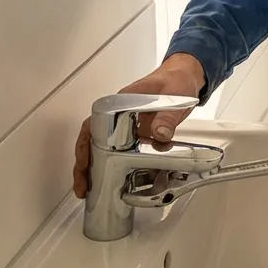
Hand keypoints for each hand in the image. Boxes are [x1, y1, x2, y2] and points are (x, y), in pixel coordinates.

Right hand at [72, 53, 205, 199]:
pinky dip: (118, 168)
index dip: (85, 145)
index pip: (93, 124)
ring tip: (89, 189)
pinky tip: (114, 183)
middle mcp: (120, 115)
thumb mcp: (174, 94)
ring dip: (96, 169)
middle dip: (84, 164)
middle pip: (93, 140)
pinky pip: (124, 152)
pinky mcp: (139, 135)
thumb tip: (159, 134)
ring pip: (104, 148)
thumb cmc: (175, 80)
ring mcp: (128, 126)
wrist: (185, 77)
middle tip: (82, 186)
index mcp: (121, 102)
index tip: (83, 162)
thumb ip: (167, 114)